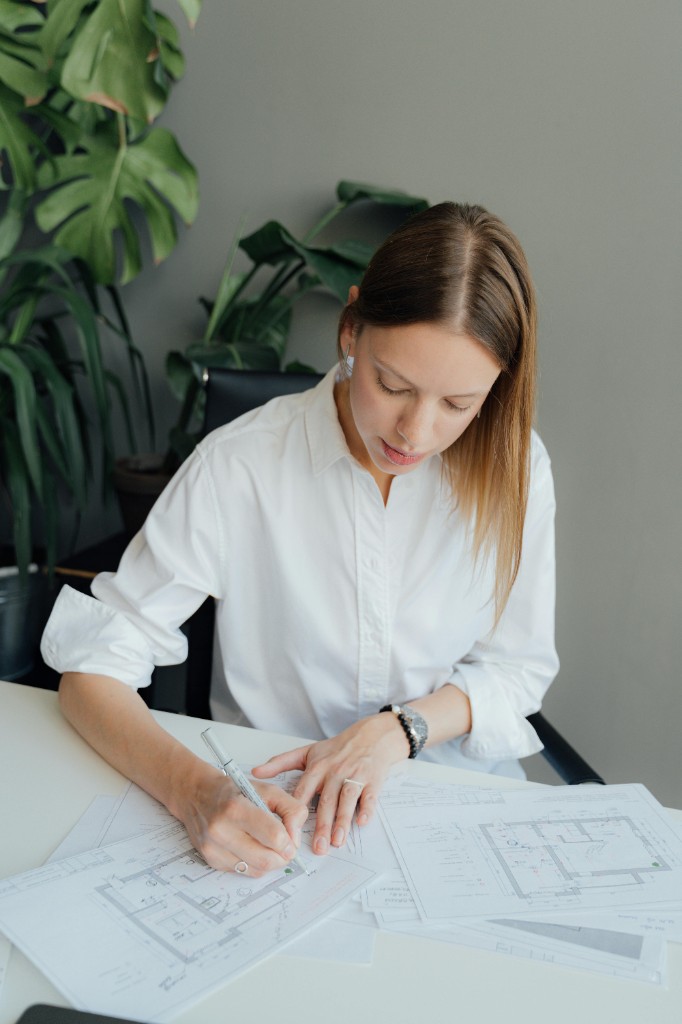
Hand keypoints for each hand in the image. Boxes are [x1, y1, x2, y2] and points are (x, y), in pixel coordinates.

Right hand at [180, 769, 308, 876]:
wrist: (197, 794)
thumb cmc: (233, 791)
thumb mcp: (267, 789)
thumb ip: (291, 809)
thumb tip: (296, 837)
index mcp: (236, 808)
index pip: (273, 835)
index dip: (289, 842)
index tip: (292, 840)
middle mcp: (221, 830)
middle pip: (266, 859)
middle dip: (283, 857)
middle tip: (286, 848)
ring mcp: (213, 848)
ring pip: (256, 870)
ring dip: (270, 862)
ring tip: (270, 847)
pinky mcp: (211, 860)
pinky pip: (244, 872)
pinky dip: (254, 864)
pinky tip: (252, 848)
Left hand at [252, 715, 408, 855]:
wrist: (372, 736)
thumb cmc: (337, 748)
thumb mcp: (307, 752)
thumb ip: (280, 762)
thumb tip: (255, 771)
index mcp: (317, 767)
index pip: (303, 791)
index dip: (295, 812)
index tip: (289, 831)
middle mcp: (335, 772)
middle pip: (326, 801)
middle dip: (322, 825)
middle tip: (317, 848)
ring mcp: (355, 775)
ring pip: (347, 800)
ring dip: (342, 821)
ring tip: (337, 841)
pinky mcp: (373, 780)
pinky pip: (369, 797)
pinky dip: (367, 809)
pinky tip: (362, 822)